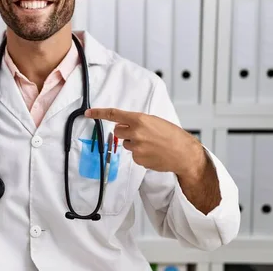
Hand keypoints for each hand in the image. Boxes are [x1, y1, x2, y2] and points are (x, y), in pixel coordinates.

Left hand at [84, 108, 204, 178]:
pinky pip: (133, 155)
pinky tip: (152, 153)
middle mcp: (136, 133)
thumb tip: (122, 123)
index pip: (114, 114)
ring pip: (126, 144)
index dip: (99, 113)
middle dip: (124, 131)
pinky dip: (140, 154)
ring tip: (151, 144)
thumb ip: (137, 121)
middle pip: (117, 131)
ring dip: (134, 143)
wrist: (184, 153)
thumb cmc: (172, 135)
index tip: (88, 113)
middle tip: (139, 133)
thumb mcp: (155, 121)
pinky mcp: (138, 160)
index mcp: (140, 119)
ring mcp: (136, 148)